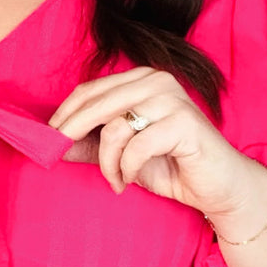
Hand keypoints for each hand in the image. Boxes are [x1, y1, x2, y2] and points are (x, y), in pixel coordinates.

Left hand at [49, 66, 263, 219]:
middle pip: (95, 103)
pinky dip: (127, 169)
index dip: (64, 114)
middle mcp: (156, 81)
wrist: (219, 187)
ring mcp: (172, 99)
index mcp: (141, 79)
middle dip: (71, 132)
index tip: (47, 138)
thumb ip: (90, 146)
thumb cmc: (172, 166)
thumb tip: (50, 144)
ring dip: (107, 163)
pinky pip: (136, 146)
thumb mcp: (121, 156)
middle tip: (59, 155)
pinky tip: (131, 179)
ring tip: (116, 180)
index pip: (90, 90)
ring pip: (114, 128)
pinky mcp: (184, 122)